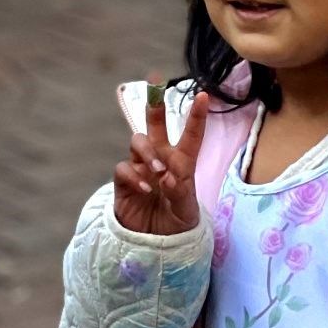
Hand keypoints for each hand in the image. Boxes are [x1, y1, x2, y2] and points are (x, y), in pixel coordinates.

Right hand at [113, 85, 208, 235]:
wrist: (156, 244)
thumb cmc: (177, 223)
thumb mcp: (186, 211)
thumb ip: (180, 193)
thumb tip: (168, 177)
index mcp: (183, 163)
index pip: (191, 136)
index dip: (196, 116)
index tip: (203, 95)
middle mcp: (160, 160)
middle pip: (155, 126)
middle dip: (154, 104)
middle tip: (155, 82)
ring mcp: (141, 168)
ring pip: (138, 141)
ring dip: (148, 152)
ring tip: (158, 172)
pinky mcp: (124, 181)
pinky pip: (124, 167)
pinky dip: (134, 175)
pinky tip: (146, 189)